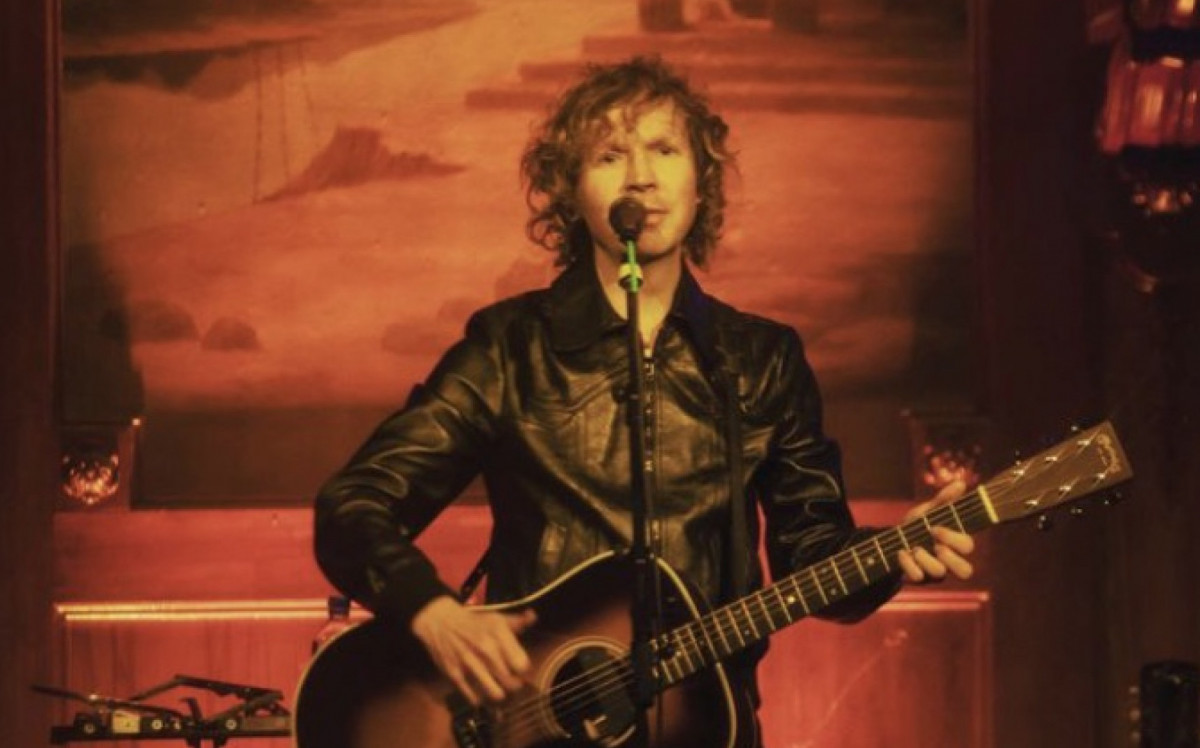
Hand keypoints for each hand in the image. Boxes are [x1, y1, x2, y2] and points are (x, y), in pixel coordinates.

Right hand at [410, 595, 536, 704]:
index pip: (522, 664)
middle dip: (515, 684)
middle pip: (512, 682)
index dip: (524, 669)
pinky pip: (474, 697)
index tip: (520, 668)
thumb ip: (517, 621)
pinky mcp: (455, 675)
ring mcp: (470, 664)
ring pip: (496, 694)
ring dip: (500, 693)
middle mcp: (485, 650)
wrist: (439, 621)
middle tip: (512, 681)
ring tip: (499, 688)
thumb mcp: (495, 617)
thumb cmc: (472, 621)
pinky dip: (480, 698)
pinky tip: (481, 690)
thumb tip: (533, 617)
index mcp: (498, 634)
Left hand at [897, 479, 975, 583]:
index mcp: (954, 543)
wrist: (892, 538)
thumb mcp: (928, 510)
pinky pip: (918, 578)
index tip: (935, 528)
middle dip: (951, 558)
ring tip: (915, 548)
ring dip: (926, 560)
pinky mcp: (919, 578)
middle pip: (966, 572)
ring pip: (940, 574)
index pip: (968, 547)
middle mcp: (949, 560)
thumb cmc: (917, 524)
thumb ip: (943, 499)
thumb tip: (960, 484)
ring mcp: (934, 571)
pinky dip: (908, 565)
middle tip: (936, 546)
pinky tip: (901, 552)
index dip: (954, 539)